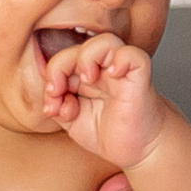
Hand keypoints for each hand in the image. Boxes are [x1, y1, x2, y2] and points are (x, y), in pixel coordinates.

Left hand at [42, 34, 167, 167]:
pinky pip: (132, 55)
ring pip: (105, 41)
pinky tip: (112, 76)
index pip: (62, 60)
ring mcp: (122, 71)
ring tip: (86, 80)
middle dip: (59, 67)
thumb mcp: (72, 123)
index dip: (51, 77)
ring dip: (87, 56)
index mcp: (85, 75)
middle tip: (58, 92)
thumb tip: (51, 100)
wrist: (138, 150)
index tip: (51, 105)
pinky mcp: (139, 77)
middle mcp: (103, 69)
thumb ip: (58, 108)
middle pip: (77, 46)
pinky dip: (120, 59)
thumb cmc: (109, 134)